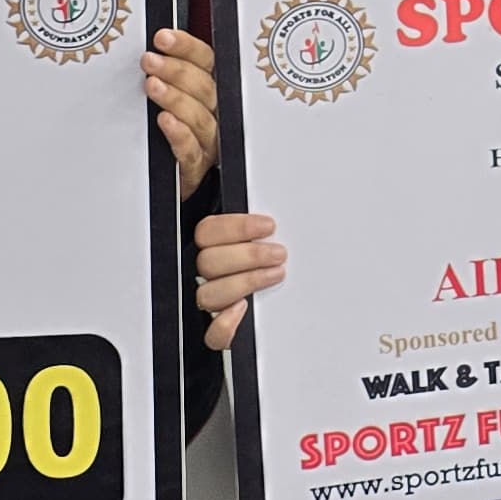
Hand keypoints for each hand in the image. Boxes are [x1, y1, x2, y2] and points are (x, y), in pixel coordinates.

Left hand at [145, 28, 220, 192]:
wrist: (170, 179)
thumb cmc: (168, 133)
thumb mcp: (168, 100)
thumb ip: (162, 77)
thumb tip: (145, 51)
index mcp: (208, 91)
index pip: (206, 61)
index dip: (186, 47)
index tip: (163, 38)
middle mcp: (213, 113)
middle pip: (204, 87)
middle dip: (176, 70)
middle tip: (150, 60)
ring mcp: (207, 141)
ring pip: (199, 116)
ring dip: (175, 98)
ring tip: (152, 85)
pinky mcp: (195, 167)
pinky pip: (191, 150)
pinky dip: (179, 134)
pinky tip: (165, 121)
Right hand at [192, 211, 283, 350]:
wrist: (293, 303)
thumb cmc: (278, 249)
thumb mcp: (269, 224)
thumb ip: (261, 208)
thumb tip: (270, 164)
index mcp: (215, 241)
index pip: (207, 230)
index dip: (236, 227)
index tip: (268, 225)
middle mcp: (209, 270)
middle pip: (207, 261)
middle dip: (248, 254)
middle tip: (279, 252)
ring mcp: (214, 299)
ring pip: (208, 293)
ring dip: (245, 282)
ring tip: (276, 273)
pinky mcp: (222, 329)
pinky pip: (211, 335)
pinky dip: (225, 326)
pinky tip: (243, 311)